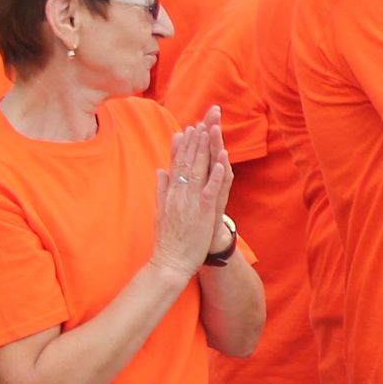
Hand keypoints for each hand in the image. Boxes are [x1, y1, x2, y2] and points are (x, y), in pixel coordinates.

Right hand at [151, 110, 232, 273]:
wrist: (169, 263)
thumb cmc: (168, 240)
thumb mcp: (161, 210)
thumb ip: (161, 189)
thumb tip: (160, 170)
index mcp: (171, 193)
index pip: (177, 164)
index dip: (183, 146)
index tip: (188, 128)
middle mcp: (179, 194)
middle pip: (187, 162)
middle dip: (196, 140)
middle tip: (203, 120)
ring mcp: (190, 203)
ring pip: (198, 171)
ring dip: (204, 150)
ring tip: (210, 130)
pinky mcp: (202, 213)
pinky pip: (210, 191)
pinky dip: (215, 175)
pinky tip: (221, 160)